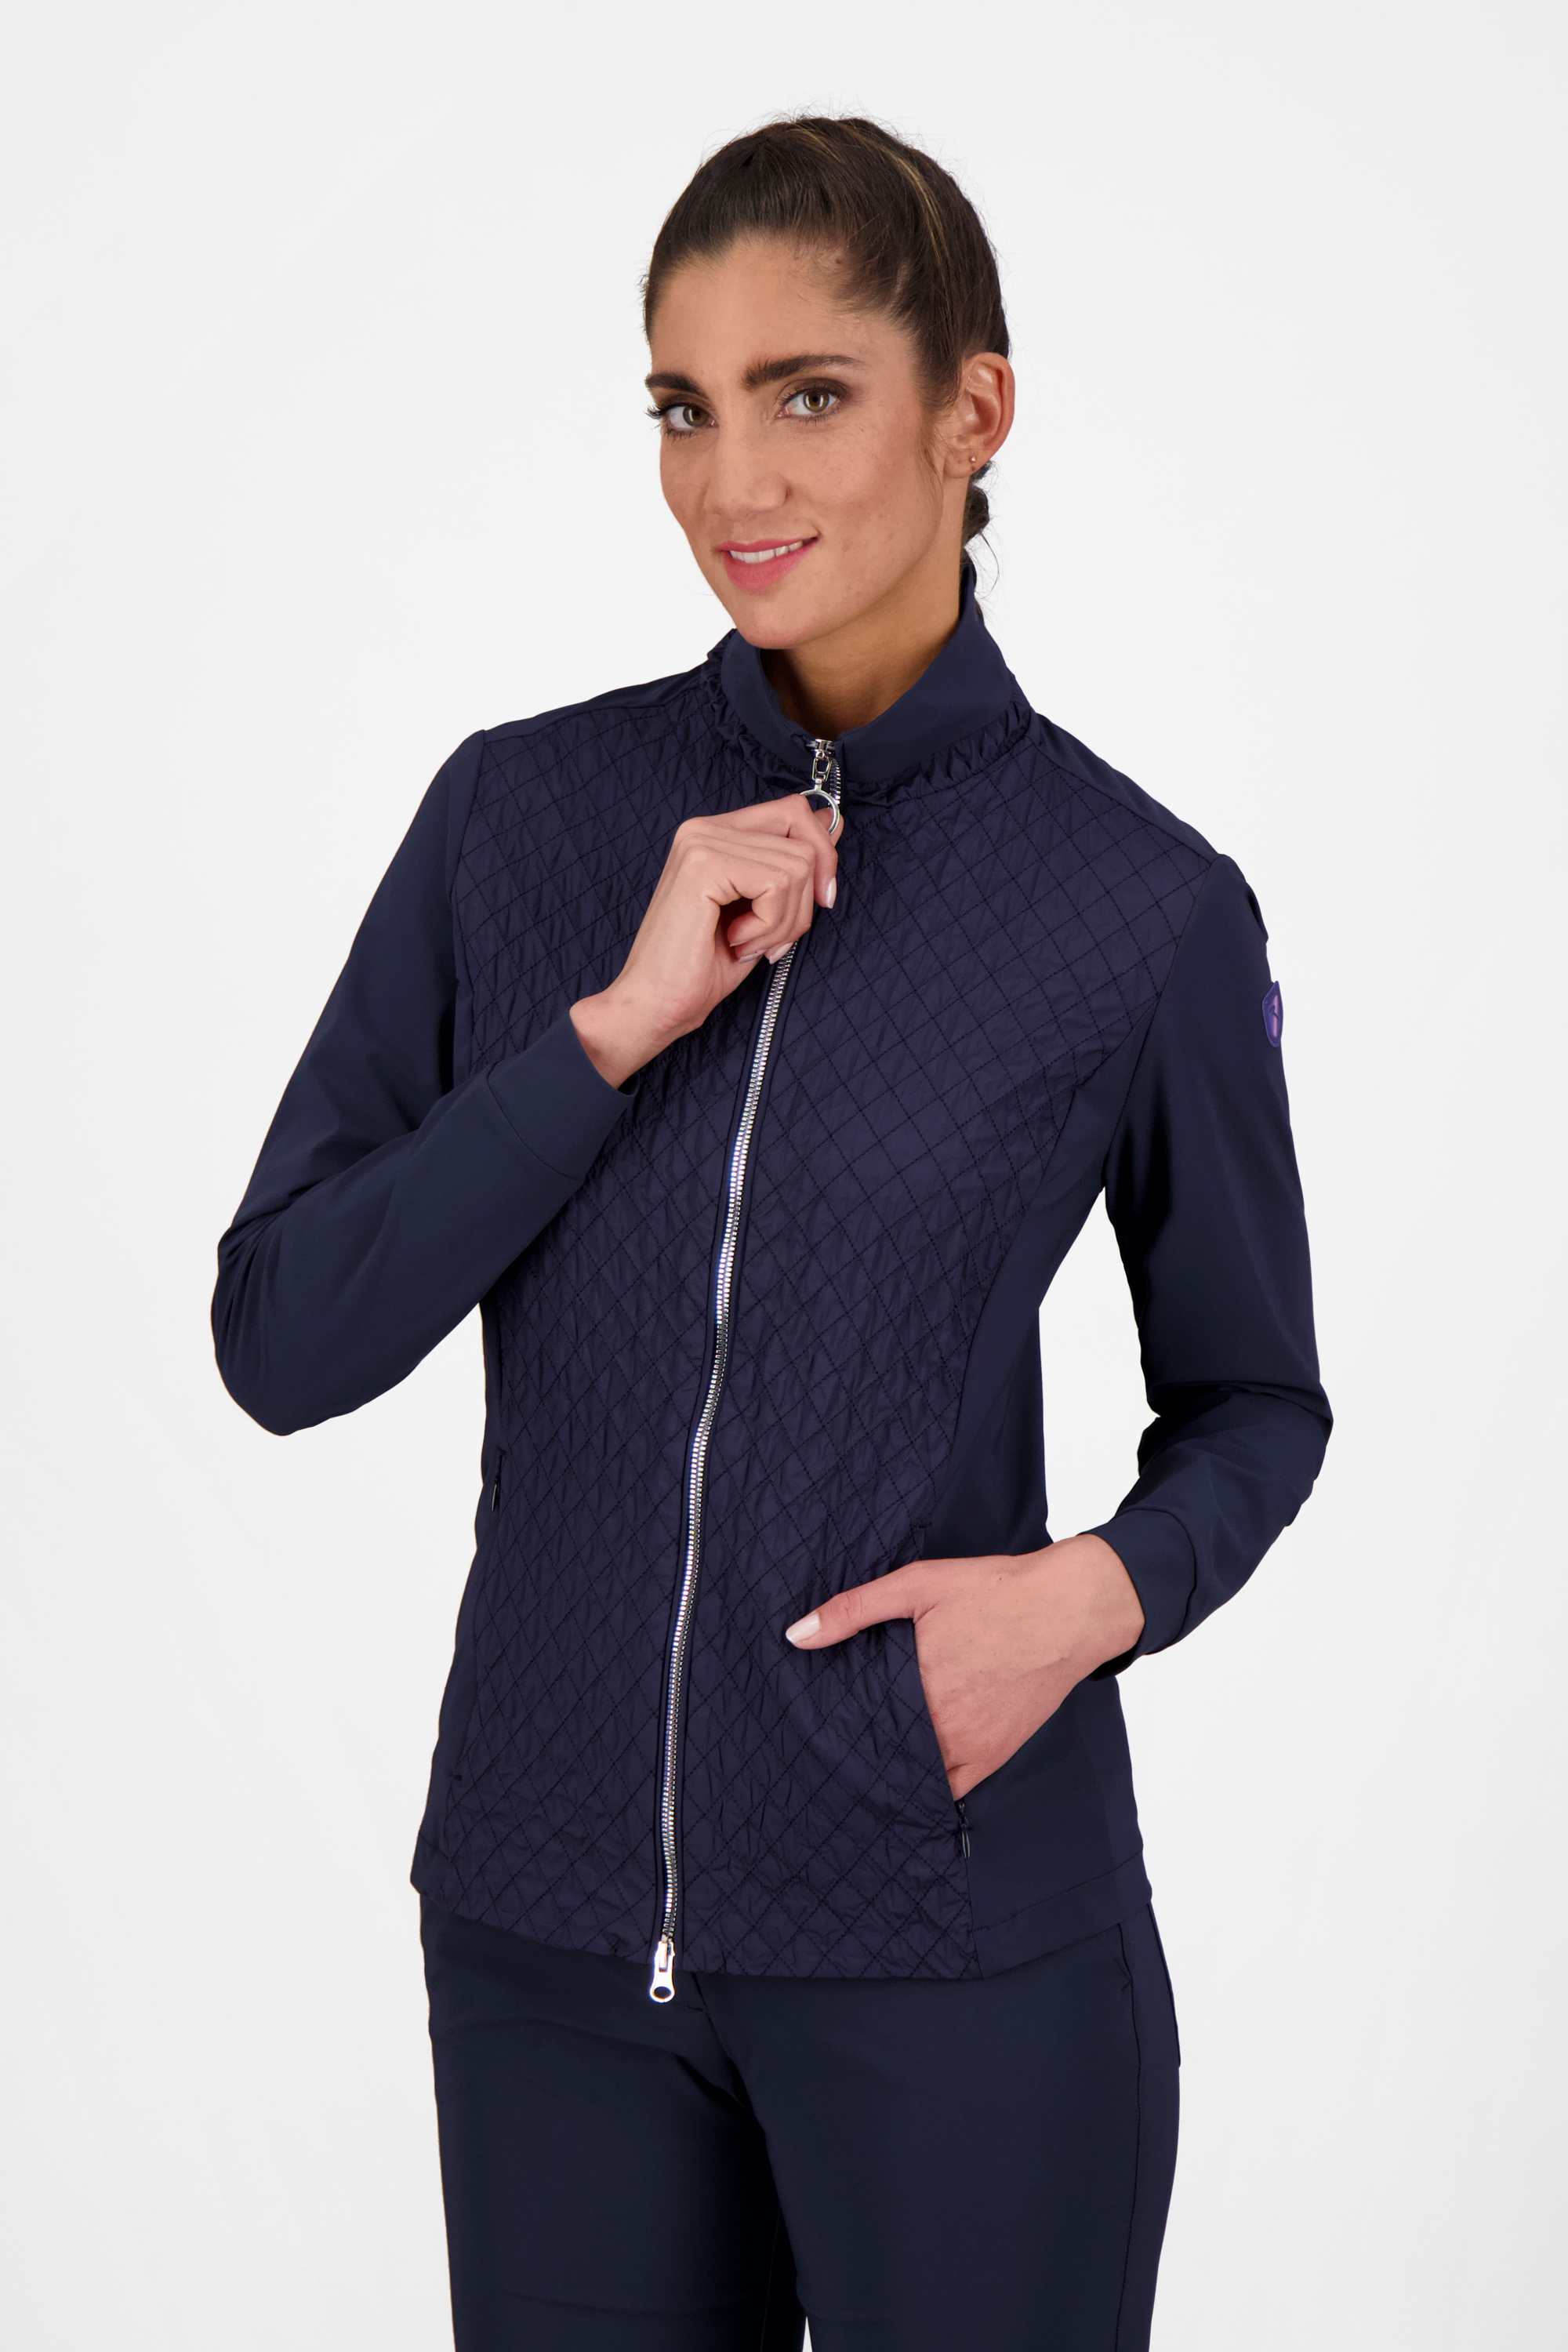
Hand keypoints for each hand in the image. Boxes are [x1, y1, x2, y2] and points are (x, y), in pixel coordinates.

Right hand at [570, 796, 840, 1088]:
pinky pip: (776, 883)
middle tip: (775, 937)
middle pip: (803, 837)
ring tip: (748, 943)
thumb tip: (830, 823)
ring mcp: (701, 842)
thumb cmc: (702, 967)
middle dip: (806, 898)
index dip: (822, 856)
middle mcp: (704, 828)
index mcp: (716, 833)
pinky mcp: (703, 865)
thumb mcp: (763, 910)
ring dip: (784, 921)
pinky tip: (737, 942)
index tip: (819, 901)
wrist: (655, 1005)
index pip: (794, 812)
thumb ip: (790, 864)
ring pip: (796, 866)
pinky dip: (769, 926)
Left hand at [784, 1534, 1145, 1798]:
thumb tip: (796, 1635)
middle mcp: (943, 1726)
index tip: (806, 1737)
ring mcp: (972, 1746)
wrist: (1069, 1608)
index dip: (830, 1731)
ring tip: (854, 1770)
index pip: (856, 1726)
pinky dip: (927, 1786)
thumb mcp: (917, 1584)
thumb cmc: (995, 1591)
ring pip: (914, 1776)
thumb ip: (854, 1610)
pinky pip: (951, 1787)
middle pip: (883, 1754)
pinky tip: (906, 1780)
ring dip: (888, 1772)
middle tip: (821, 1757)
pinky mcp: (995, 1755)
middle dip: (854, 1754)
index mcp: (918, 1686)